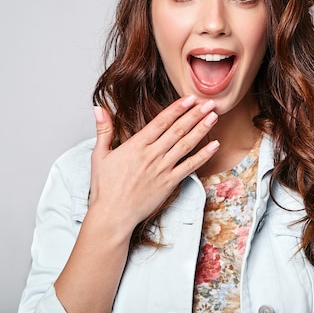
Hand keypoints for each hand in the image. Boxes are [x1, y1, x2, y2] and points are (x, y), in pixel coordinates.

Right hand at [89, 95, 218, 232]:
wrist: (112, 214)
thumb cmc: (105, 187)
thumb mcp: (99, 155)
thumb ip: (103, 130)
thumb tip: (98, 108)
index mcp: (136, 145)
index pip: (161, 121)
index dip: (177, 108)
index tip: (189, 98)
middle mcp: (152, 155)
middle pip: (177, 130)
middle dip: (195, 114)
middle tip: (209, 102)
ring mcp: (162, 169)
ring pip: (186, 145)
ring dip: (201, 129)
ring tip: (213, 116)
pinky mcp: (169, 183)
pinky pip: (190, 167)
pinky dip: (203, 156)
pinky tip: (214, 146)